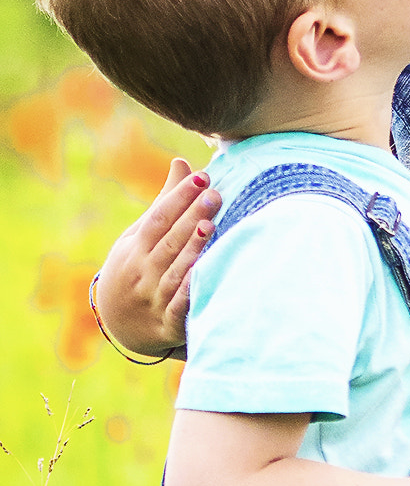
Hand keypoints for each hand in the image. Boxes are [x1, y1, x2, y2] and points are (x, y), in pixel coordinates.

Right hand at [97, 158, 220, 354]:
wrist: (119, 322)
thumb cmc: (136, 266)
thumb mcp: (140, 235)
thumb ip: (165, 202)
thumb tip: (182, 162)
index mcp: (136, 247)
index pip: (159, 218)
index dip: (179, 197)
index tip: (202, 177)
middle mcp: (142, 271)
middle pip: (169, 240)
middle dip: (191, 216)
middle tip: (214, 194)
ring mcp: (154, 297)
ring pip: (174, 270)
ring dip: (192, 249)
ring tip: (210, 225)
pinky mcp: (168, 323)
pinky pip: (178, 306)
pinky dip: (188, 291)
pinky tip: (203, 273)